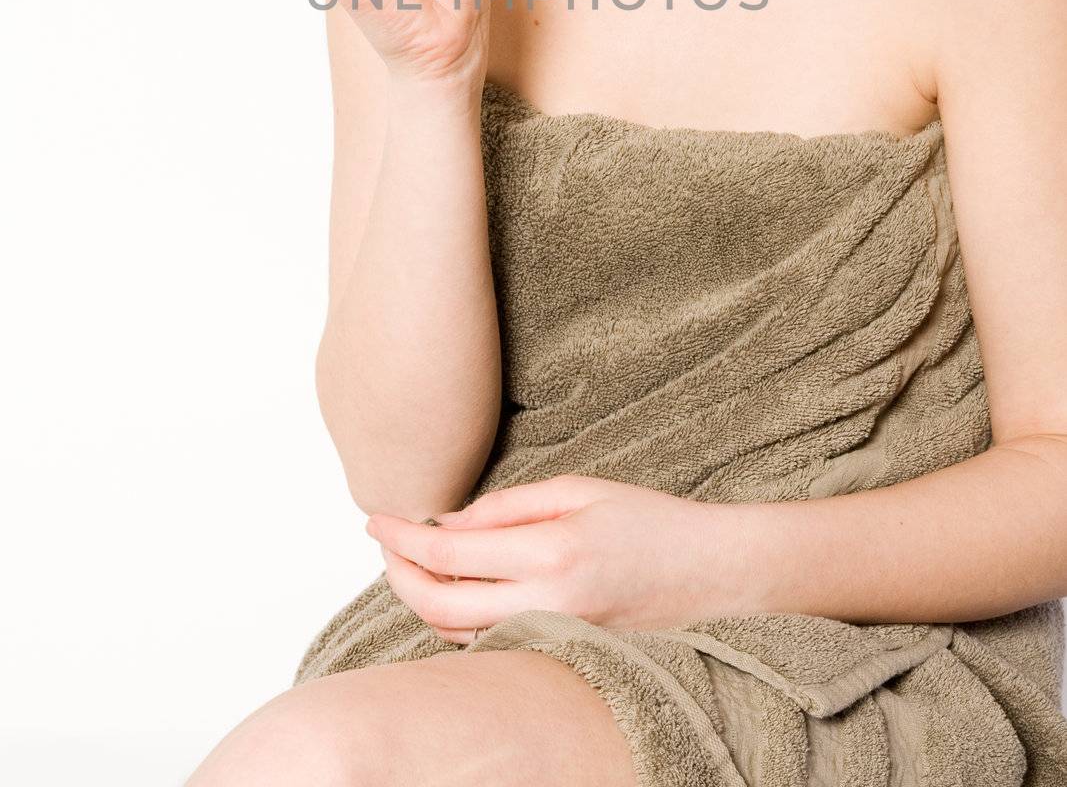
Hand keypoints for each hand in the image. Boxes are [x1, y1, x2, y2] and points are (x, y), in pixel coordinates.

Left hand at [364, 473, 742, 644]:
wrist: (715, 575)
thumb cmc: (652, 523)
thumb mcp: (579, 490)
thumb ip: (507, 508)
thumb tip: (447, 524)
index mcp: (551, 553)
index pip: (448, 554)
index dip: (401, 538)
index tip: (376, 519)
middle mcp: (548, 606)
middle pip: (438, 606)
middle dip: (397, 574)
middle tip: (384, 544)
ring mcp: (555, 640)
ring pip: (458, 636)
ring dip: (422, 601)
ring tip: (411, 563)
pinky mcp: (562, 656)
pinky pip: (490, 646)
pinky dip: (458, 622)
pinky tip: (452, 593)